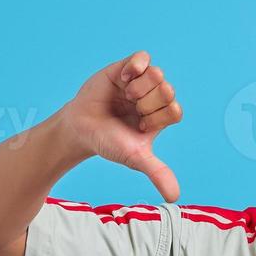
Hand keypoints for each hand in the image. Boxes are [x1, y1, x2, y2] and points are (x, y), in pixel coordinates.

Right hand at [59, 50, 183, 201]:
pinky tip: (124, 78)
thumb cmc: (108, 143)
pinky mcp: (126, 68)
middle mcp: (155, 98)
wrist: (80, 129)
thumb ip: (157, 172)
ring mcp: (142, 82)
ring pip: (157, 74)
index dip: (157, 118)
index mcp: (162, 117)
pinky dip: (136, 66)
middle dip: (146, 104)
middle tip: (131, 110)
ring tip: (125, 96)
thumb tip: (174, 197)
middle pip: (168, 91)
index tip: (140, 125)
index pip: (175, 110)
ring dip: (139, 88)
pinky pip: (143, 58)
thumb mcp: (135, 158)